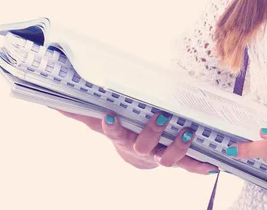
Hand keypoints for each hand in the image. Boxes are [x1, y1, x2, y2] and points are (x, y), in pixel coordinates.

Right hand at [55, 109, 218, 173]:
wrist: (135, 156)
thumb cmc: (121, 129)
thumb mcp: (102, 120)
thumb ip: (82, 111)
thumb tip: (53, 101)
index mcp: (123, 137)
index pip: (114, 132)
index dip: (111, 125)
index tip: (109, 113)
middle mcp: (140, 150)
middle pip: (144, 145)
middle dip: (152, 131)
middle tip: (160, 116)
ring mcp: (158, 157)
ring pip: (168, 157)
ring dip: (179, 146)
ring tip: (188, 132)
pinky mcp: (175, 160)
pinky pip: (188, 165)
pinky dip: (200, 167)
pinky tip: (213, 166)